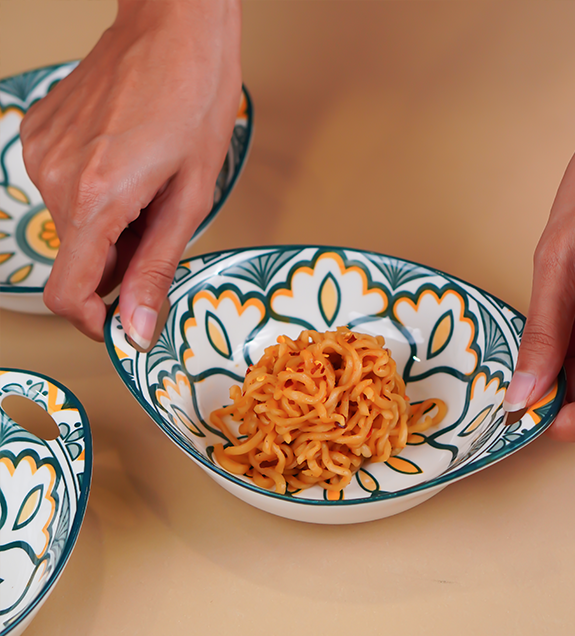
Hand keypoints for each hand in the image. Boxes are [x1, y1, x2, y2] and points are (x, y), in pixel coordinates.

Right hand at [20, 0, 241, 344]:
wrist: (174, 29)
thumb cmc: (195, 102)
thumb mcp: (191, 198)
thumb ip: (156, 268)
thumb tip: (136, 325)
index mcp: (95, 198)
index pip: (67, 293)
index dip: (93, 320)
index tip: (121, 322)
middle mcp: (54, 176)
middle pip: (78, 260)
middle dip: (118, 262)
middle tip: (158, 227)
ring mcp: (41, 151)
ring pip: (72, 226)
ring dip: (110, 228)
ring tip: (148, 189)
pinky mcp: (39, 134)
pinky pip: (64, 190)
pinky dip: (96, 198)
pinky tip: (127, 167)